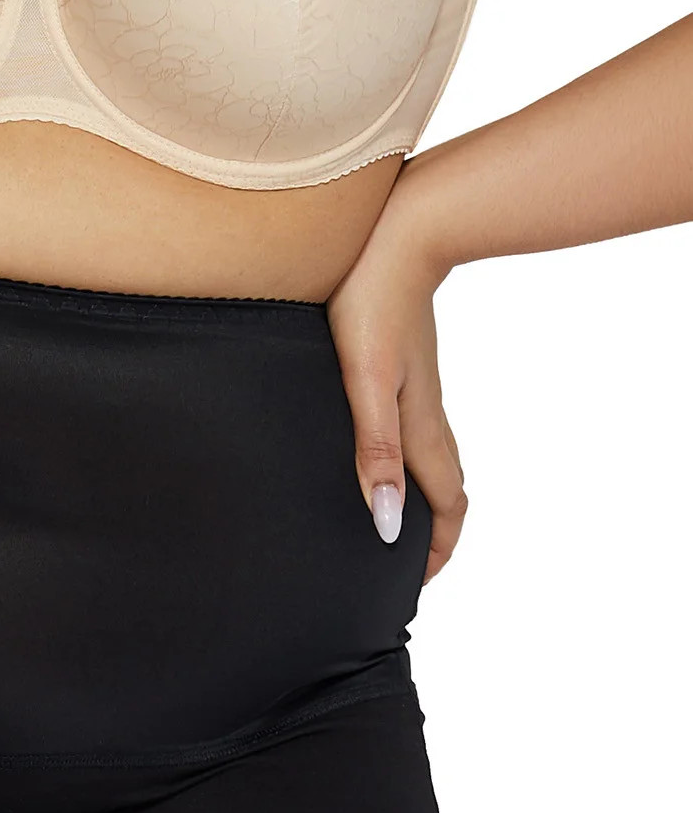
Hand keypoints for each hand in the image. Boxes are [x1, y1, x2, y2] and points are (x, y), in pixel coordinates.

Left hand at [327, 166, 466, 582]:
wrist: (395, 229)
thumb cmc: (370, 302)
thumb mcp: (364, 383)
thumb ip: (375, 451)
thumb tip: (388, 522)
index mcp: (420, 428)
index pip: (447, 505)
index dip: (438, 550)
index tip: (414, 583)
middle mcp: (425, 415)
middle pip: (442, 488)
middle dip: (429, 533)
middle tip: (399, 567)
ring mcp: (416, 390)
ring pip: (427, 460)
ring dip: (417, 499)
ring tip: (388, 526)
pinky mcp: (402, 368)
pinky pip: (411, 431)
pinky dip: (403, 463)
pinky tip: (375, 459)